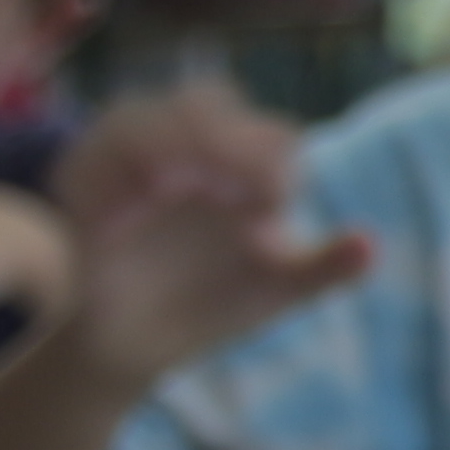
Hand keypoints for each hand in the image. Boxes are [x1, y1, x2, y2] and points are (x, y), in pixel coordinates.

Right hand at [48, 87, 372, 385]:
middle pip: (206, 104)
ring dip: (157, 142)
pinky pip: (85, 161)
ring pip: (139, 118)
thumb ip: (322, 269)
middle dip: (218, 136)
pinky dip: (103, 177)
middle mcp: (190, 146)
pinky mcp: (79, 182)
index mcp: (246, 163)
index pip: (270, 135)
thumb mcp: (273, 292)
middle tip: (217, 184)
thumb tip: (370, 244)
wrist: (136, 344)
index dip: (271, 162)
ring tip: (170, 185)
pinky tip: (122, 215)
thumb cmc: (214, 304)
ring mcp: (130, 158)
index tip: (269, 207)